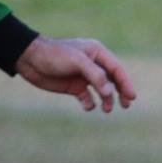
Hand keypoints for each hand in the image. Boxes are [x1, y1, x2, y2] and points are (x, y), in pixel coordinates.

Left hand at [15, 36, 135, 111]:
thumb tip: (109, 91)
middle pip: (113, 80)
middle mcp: (93, 64)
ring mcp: (83, 76)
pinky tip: (88, 106)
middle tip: (126, 105)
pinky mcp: (73, 86)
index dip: (126, 82)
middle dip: (120, 92)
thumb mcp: (77, 61)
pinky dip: (90, 103)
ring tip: (107, 110)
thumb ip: (95, 75)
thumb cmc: (54, 55)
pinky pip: (87, 97)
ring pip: (102, 90)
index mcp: (97, 53)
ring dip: (106, 100)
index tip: (131, 96)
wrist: (29, 59)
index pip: (117, 69)